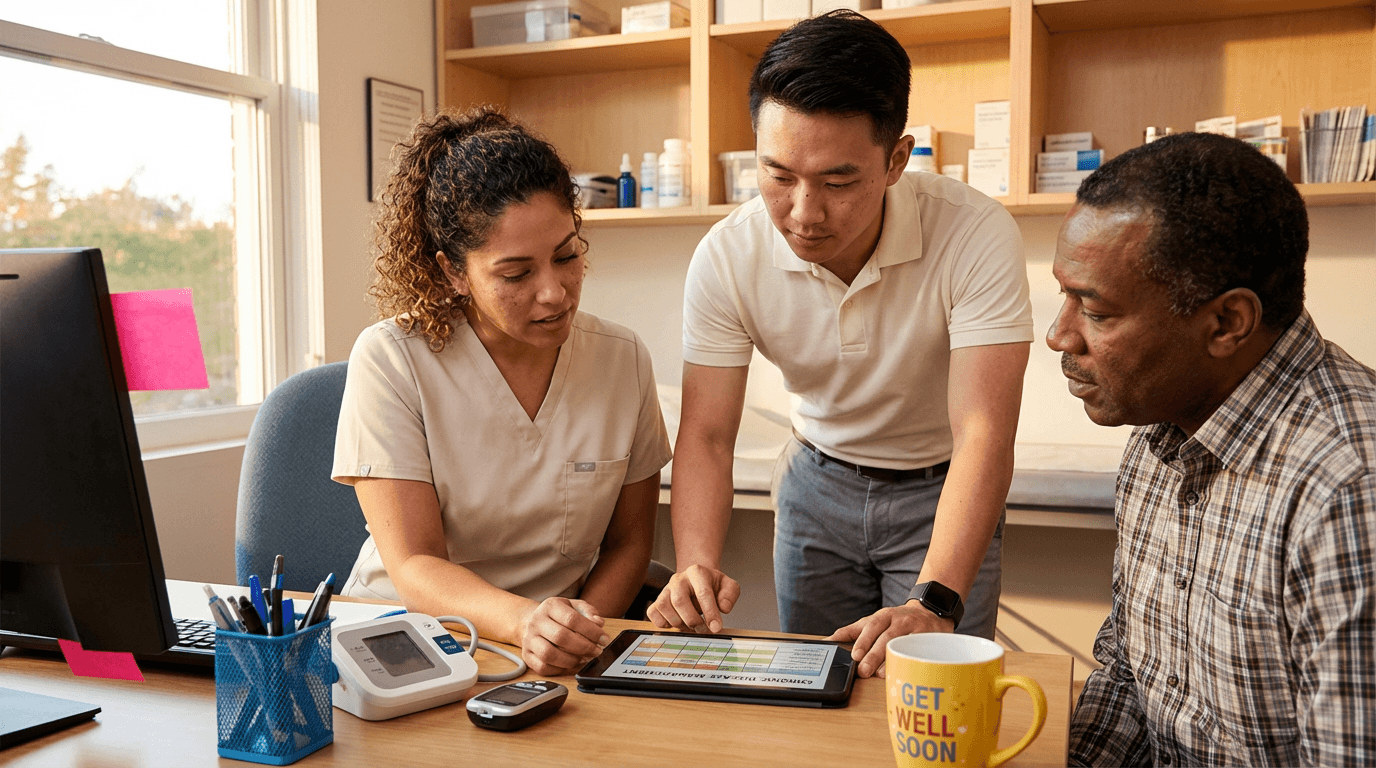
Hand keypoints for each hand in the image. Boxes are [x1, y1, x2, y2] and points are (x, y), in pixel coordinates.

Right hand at [517, 597, 610, 675]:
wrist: (531, 620)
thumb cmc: (558, 615)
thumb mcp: (574, 606)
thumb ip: (589, 612)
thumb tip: (598, 623)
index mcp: (550, 606)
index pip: (572, 619)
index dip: (591, 631)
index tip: (604, 639)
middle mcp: (537, 621)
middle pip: (561, 637)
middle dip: (584, 647)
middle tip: (597, 651)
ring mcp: (529, 639)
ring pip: (549, 654)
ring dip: (572, 660)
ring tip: (584, 658)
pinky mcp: (527, 655)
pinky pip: (542, 667)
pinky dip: (559, 669)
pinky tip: (570, 664)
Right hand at [646, 564, 740, 632]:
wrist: (697, 582)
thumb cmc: (712, 586)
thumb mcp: (728, 586)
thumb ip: (730, 595)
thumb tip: (723, 608)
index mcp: (697, 572)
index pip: (703, 593)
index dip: (710, 612)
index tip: (716, 627)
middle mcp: (678, 579)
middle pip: (679, 601)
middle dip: (692, 620)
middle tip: (703, 628)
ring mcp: (665, 589)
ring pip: (664, 607)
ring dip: (678, 622)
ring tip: (690, 625)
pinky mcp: (656, 601)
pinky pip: (653, 613)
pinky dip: (663, 623)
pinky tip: (676, 623)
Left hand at [826, 600, 954, 677]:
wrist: (929, 613)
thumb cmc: (896, 621)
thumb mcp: (874, 622)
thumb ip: (852, 632)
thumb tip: (828, 641)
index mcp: (883, 616)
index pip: (871, 626)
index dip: (863, 640)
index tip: (854, 655)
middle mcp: (899, 620)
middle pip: (885, 637)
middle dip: (873, 655)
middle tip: (863, 670)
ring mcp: (916, 629)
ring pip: (902, 643)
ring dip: (890, 659)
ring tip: (880, 674)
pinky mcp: (929, 638)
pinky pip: (920, 649)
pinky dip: (911, 659)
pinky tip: (905, 669)